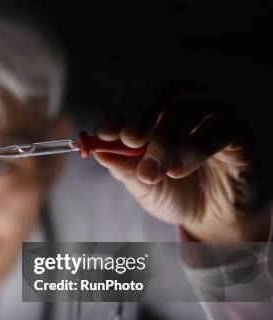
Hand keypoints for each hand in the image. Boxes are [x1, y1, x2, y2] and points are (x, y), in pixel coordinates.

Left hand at [94, 80, 269, 241]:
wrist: (209, 216)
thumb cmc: (172, 191)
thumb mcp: (140, 182)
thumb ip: (121, 166)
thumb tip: (98, 151)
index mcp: (159, 107)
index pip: (137, 92)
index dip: (119, 110)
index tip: (105, 134)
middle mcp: (188, 100)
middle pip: (161, 85)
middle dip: (139, 112)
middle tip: (130, 141)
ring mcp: (216, 113)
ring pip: (186, 108)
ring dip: (162, 141)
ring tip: (150, 174)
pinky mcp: (239, 132)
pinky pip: (217, 129)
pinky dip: (192, 150)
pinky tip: (177, 171)